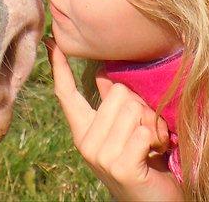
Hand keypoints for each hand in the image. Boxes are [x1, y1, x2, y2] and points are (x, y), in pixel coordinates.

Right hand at [44, 37, 183, 201]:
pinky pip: (143, 131)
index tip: (50, 43)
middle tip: (146, 132)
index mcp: (84, 130)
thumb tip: (101, 73)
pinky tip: (156, 154)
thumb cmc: (145, 162)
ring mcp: (100, 156)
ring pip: (133, 109)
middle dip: (142, 108)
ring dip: (152, 125)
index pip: (67, 94)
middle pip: (118, 92)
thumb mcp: (125, 129)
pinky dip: (157, 139)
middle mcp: (86, 143)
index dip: (59, 67)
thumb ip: (113, 104)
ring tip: (152, 144)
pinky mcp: (119, 166)